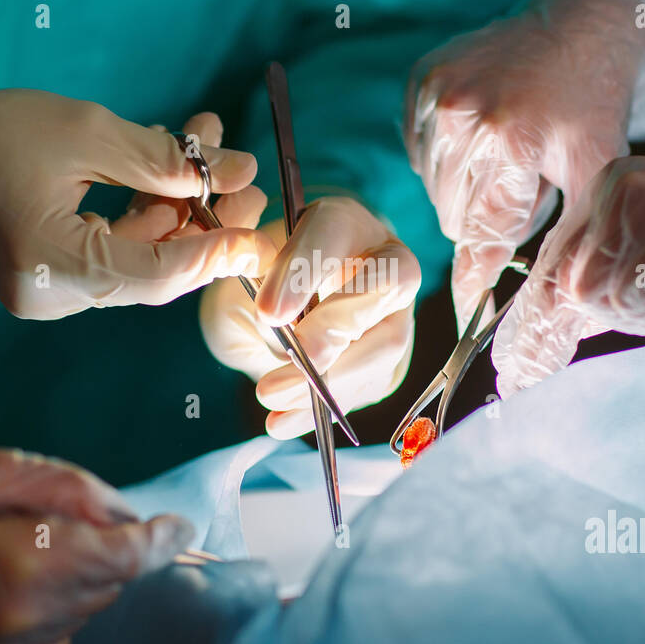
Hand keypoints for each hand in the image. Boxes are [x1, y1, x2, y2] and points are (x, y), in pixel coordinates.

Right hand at [0, 89, 276, 318]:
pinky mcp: (45, 281)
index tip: (255, 229)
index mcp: (51, 264)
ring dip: (174, 210)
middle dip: (202, 223)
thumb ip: (161, 158)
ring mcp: (46, 295)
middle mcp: (50, 296)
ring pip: (135, 262)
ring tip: (209, 152)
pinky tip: (165, 171)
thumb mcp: (82, 131)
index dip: (213, 252)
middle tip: (242, 178)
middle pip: (152, 273)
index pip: (156, 275)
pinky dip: (140, 218)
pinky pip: (109, 256)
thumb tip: (235, 172)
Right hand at [0, 417, 191, 643]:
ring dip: (74, 578)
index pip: (127, 558)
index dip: (161, 539)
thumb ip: (68, 488)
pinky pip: (51, 639)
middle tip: (48, 513)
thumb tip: (125, 511)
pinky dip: (49, 609)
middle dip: (99, 546)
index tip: (179, 525)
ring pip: (82, 612)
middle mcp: (22, 621)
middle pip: (107, 583)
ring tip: (13, 543)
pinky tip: (6, 578)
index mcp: (27, 564)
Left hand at [199, 185, 420, 438]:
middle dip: (334, 329)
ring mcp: (396, 311)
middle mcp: (384, 260)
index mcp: (345, 222)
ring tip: (272, 396)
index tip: (268, 311)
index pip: (333, 233)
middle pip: (385, 286)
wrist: (291, 304)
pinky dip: (323, 408)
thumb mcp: (249, 269)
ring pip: (384, 344)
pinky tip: (282, 421)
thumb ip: (258, 285)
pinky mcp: (390, 359)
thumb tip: (280, 337)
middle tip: (290, 360)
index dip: (304, 271)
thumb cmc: (268, 276)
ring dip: (329, 378)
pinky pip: (368, 385)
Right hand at [405, 0, 644, 330]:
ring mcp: (437, 96)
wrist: (579, 23)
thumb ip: (567, 243)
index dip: (474, 280)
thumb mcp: (594, 177)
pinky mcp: (420, 81)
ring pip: (435, 189)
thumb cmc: (591, 107)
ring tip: (504, 158)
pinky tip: (480, 136)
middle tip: (521, 187)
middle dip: (487, 220)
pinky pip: (419, 153)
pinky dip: (446, 158)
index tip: (470, 310)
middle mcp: (466, 118)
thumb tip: (546, 312)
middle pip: (455, 218)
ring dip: (465, 190)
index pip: (481, 236)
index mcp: (512, 144)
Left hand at [491, 152, 644, 396]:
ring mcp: (644, 211)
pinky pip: (640, 301)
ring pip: (600, 298)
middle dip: (553, 335)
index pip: (553, 260)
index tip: (511, 366)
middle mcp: (617, 191)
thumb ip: (615, 272)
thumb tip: (562, 319)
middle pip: (564, 282)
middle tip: (522, 380)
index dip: (529, 318)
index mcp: (610, 185)